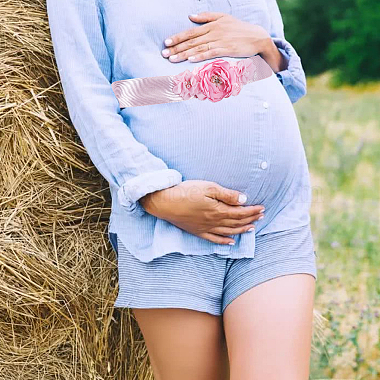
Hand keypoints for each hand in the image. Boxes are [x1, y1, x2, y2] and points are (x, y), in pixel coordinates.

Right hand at [139, 180, 264, 244]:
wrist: (165, 202)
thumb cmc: (186, 191)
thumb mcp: (208, 187)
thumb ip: (227, 195)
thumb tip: (244, 199)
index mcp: (218, 210)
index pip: (240, 212)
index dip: (252, 211)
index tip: (262, 208)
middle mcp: (214, 222)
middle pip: (236, 222)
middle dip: (250, 219)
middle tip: (261, 216)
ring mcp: (206, 228)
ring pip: (228, 231)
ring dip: (241, 230)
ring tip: (251, 228)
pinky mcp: (197, 231)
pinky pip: (214, 239)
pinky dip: (224, 241)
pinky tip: (231, 242)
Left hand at [161, 12, 287, 72]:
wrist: (258, 37)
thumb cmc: (240, 29)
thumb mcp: (223, 18)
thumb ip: (206, 17)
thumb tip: (190, 16)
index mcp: (211, 25)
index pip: (190, 32)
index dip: (177, 37)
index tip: (166, 43)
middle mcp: (213, 32)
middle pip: (191, 41)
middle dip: (176, 48)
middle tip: (164, 54)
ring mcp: (220, 41)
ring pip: (198, 48)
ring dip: (184, 54)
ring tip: (172, 59)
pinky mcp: (226, 49)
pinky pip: (210, 53)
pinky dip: (200, 56)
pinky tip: (191, 60)